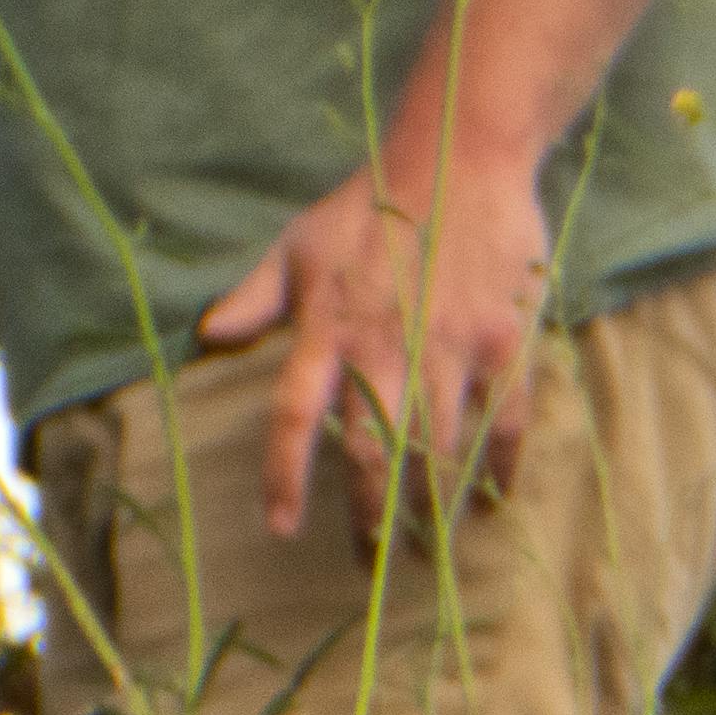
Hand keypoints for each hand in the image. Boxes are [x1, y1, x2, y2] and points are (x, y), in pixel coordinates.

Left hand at [198, 136, 551, 543]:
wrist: (463, 153)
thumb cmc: (375, 201)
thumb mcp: (300, 243)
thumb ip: (256, 297)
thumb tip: (208, 336)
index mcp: (329, 327)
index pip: (296, 415)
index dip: (285, 477)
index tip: (281, 528)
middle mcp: (386, 346)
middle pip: (373, 454)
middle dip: (371, 517)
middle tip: (372, 560)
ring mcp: (451, 348)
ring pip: (440, 453)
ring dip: (432, 510)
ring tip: (429, 547)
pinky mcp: (506, 344)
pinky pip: (507, 426)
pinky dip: (502, 470)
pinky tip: (495, 501)